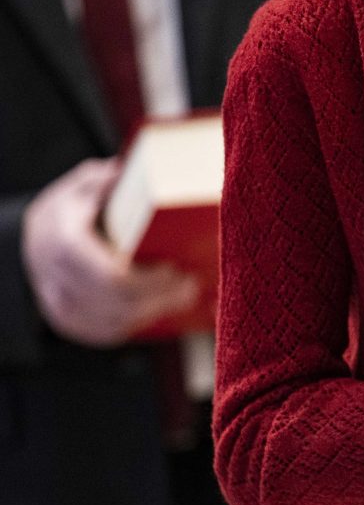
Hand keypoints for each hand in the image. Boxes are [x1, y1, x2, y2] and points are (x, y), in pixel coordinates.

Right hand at [21, 158, 198, 346]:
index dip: (149, 280)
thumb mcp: (80, 187)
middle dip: (161, 298)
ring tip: (185, 296)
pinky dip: (137, 323)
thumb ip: (105, 180)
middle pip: (120, 304)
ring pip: (115, 323)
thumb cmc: (65, 211)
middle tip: (191, 285)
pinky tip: (159, 309)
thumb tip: (130, 172)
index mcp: (64, 244)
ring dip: (155, 312)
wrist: (32, 240)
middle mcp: (57, 280)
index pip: (112, 277)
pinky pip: (107, 332)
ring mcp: (60, 305)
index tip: (176, 269)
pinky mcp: (68, 322)